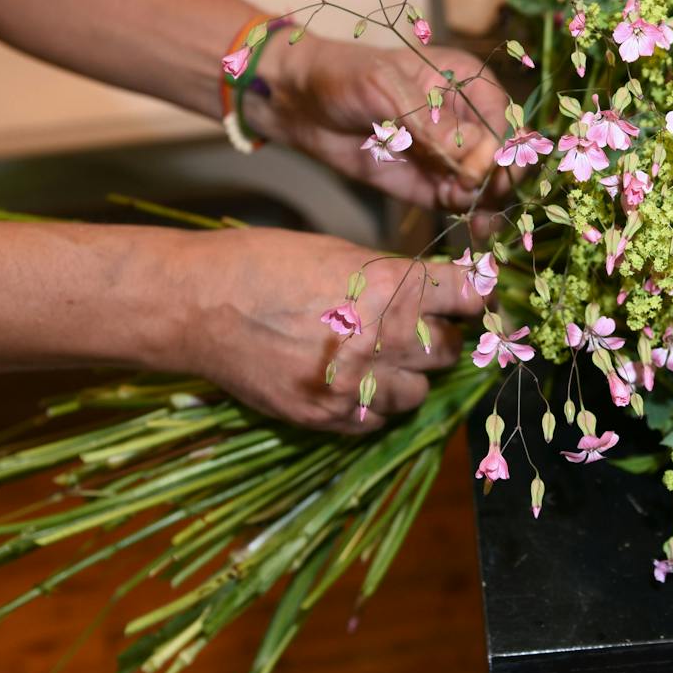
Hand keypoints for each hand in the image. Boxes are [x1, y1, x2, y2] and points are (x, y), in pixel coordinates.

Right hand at [157, 228, 484, 431]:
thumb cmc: (268, 264)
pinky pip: (377, 420)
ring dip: (408, 377)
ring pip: (418, 393)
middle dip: (439, 340)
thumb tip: (437, 293)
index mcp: (391, 287)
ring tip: (379, 359)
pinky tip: (352, 382)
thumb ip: (393, 278)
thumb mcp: (340, 252)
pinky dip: (374, 405)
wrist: (201, 304)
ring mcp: (356, 382)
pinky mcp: (328, 414)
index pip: (467, 297)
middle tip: (418, 330)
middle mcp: (383, 338)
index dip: (471, 298)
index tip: (468, 302)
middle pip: (450, 351)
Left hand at [258, 37, 515, 210]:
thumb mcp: (387, 92)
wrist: (299, 105)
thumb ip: (432, 125)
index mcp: (468, 83)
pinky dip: (472, 215)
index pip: (503, 121)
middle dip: (499, 180)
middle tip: (476, 196)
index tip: (482, 172)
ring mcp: (451, 154)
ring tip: (476, 220)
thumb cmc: (343, 77)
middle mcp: (468, 119)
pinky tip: (473, 227)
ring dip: (488, 203)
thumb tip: (479, 154)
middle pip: (504, 156)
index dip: (501, 150)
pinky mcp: (431, 183)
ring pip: (489, 184)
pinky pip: (463, 202)